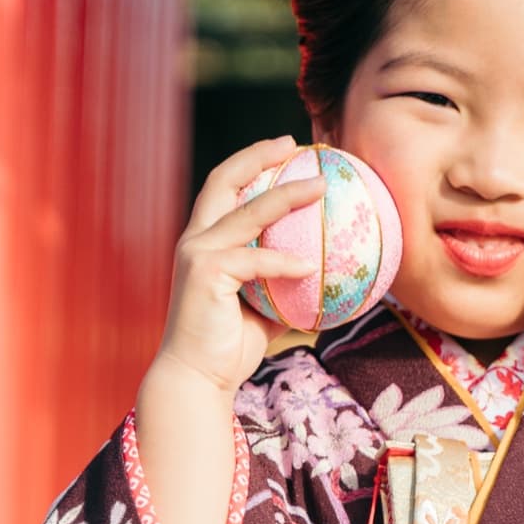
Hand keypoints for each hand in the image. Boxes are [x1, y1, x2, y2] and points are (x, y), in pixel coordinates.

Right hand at [150, 135, 324, 398]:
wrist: (197, 378)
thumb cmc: (229, 346)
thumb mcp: (263, 307)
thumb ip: (283, 283)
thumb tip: (328, 273)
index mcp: (205, 241)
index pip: (224, 187)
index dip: (252, 160)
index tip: (287, 148)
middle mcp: (195, 240)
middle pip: (224, 179)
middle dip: (258, 155)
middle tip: (295, 145)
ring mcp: (198, 254)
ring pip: (247, 212)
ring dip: (287, 196)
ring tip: (321, 188)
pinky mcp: (206, 274)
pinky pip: (257, 261)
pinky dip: (286, 263)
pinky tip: (312, 267)